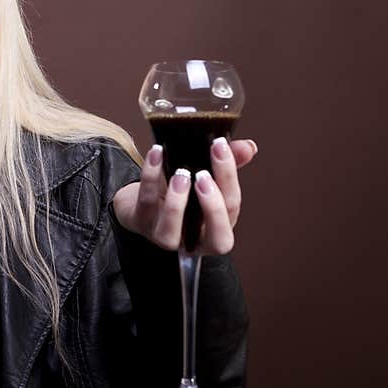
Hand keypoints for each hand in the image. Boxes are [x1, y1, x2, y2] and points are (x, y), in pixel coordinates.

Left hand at [112, 139, 257, 254]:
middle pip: (216, 236)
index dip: (229, 181)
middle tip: (204, 175)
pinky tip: (156, 155)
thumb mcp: (203, 178)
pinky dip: (150, 177)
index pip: (231, 211)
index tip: (221, 150)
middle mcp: (194, 240)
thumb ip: (227, 164)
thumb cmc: (178, 192)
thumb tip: (248, 147)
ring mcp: (164, 236)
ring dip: (177, 202)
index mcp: (215, 227)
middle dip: (213, 206)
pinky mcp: (139, 222)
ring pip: (171, 233)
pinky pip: (145, 203)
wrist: (139, 199)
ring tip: (180, 173)